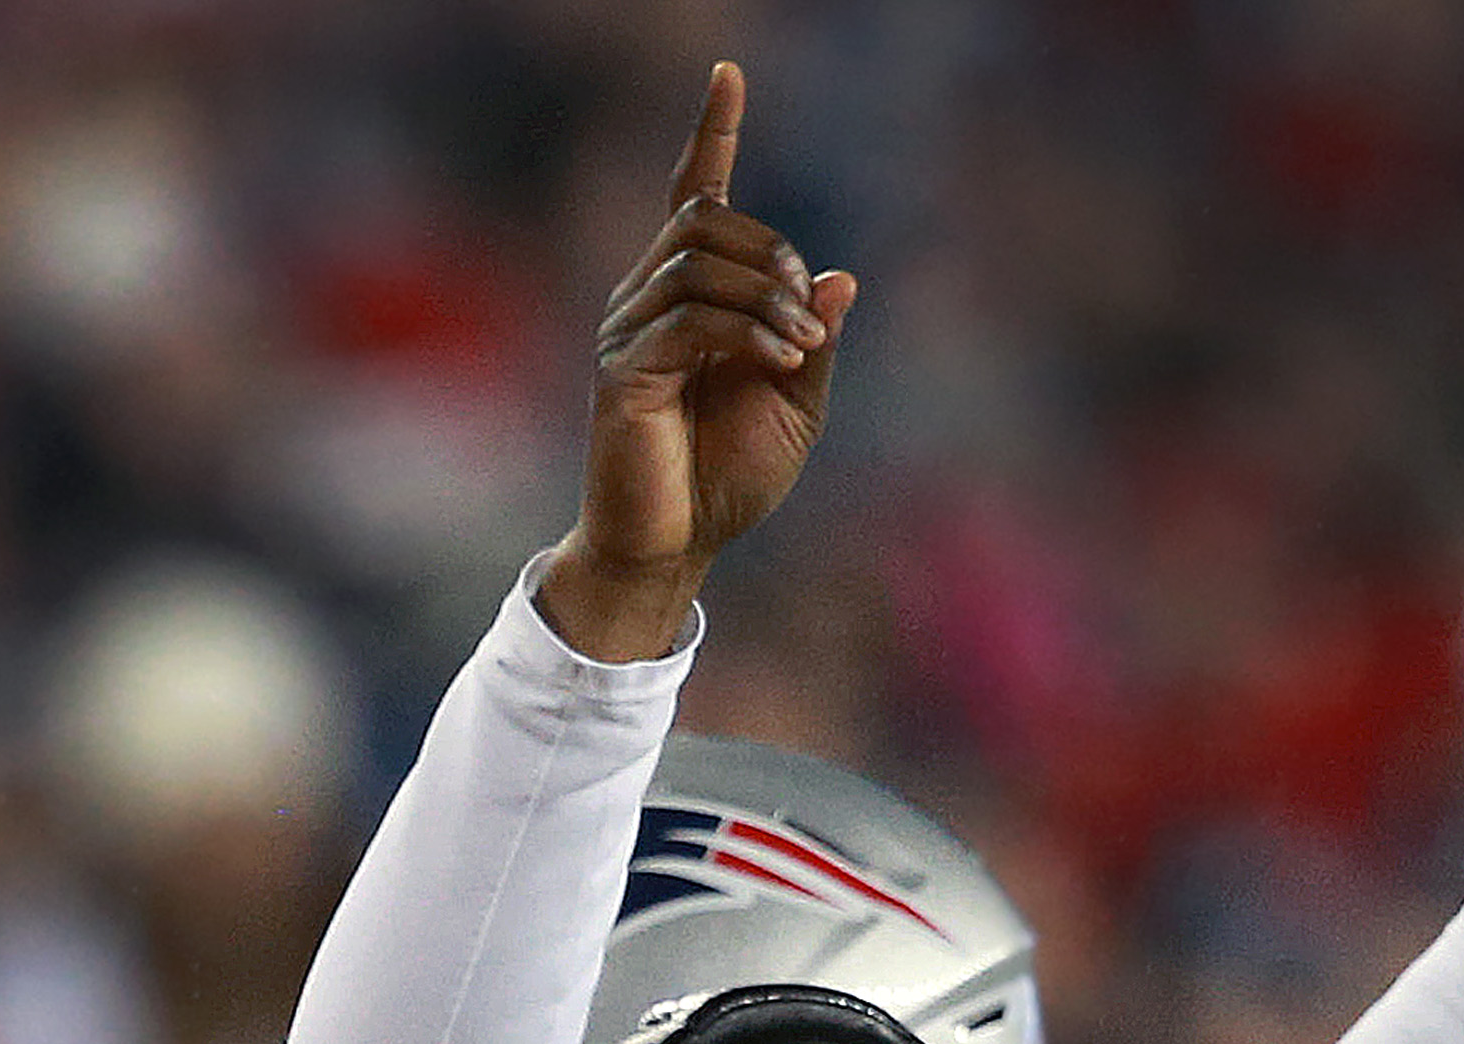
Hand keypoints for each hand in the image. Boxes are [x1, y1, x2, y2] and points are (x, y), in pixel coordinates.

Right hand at [537, 61, 853, 664]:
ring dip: (768, 297)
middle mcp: (648, 299)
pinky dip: (748, 331)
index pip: (693, 195)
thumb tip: (840, 280)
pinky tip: (780, 361)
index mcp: (689, 298)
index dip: (712, 134)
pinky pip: (691, 319)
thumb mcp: (795, 408)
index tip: (729, 73)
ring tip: (799, 351)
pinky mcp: (623, 372)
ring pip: (700, 263)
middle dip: (775, 257)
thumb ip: (813, 343)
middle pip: (708, 222)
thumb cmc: (726, 481)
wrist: (674, 549)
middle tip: (810, 320)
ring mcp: (629, 332)